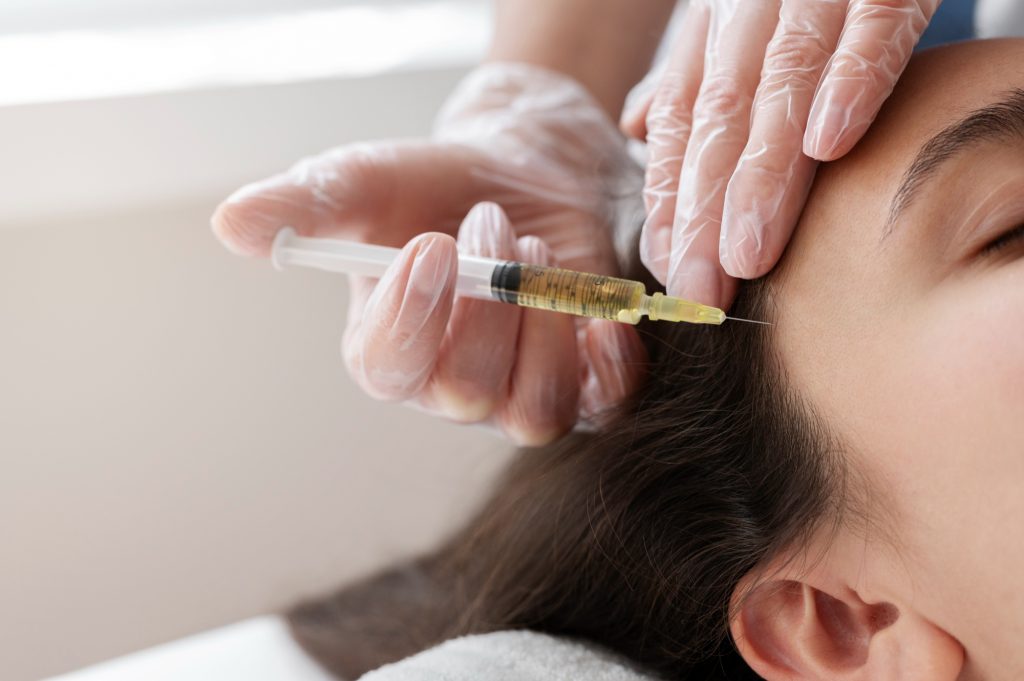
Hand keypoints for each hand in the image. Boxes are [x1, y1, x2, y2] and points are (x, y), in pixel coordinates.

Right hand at [212, 63, 646, 444]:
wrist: (515, 174)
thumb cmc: (431, 186)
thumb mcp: (362, 184)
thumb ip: (302, 206)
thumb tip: (231, 224)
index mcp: (386, 350)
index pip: (388, 369)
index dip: (411, 318)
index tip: (432, 246)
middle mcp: (448, 386)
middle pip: (466, 393)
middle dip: (488, 303)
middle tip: (491, 222)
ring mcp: (517, 390)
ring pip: (533, 410)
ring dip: (543, 325)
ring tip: (535, 247)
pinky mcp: (580, 378)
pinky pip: (602, 406)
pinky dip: (610, 369)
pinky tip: (603, 315)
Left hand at [621, 0, 939, 305]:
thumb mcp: (741, 18)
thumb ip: (697, 72)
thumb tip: (641, 130)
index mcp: (717, 21)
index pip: (682, 116)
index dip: (670, 193)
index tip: (665, 267)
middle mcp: (753, 3)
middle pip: (719, 114)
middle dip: (704, 208)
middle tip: (698, 289)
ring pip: (778, 81)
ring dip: (761, 172)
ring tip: (748, 251)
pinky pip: (871, 24)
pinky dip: (851, 80)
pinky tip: (830, 144)